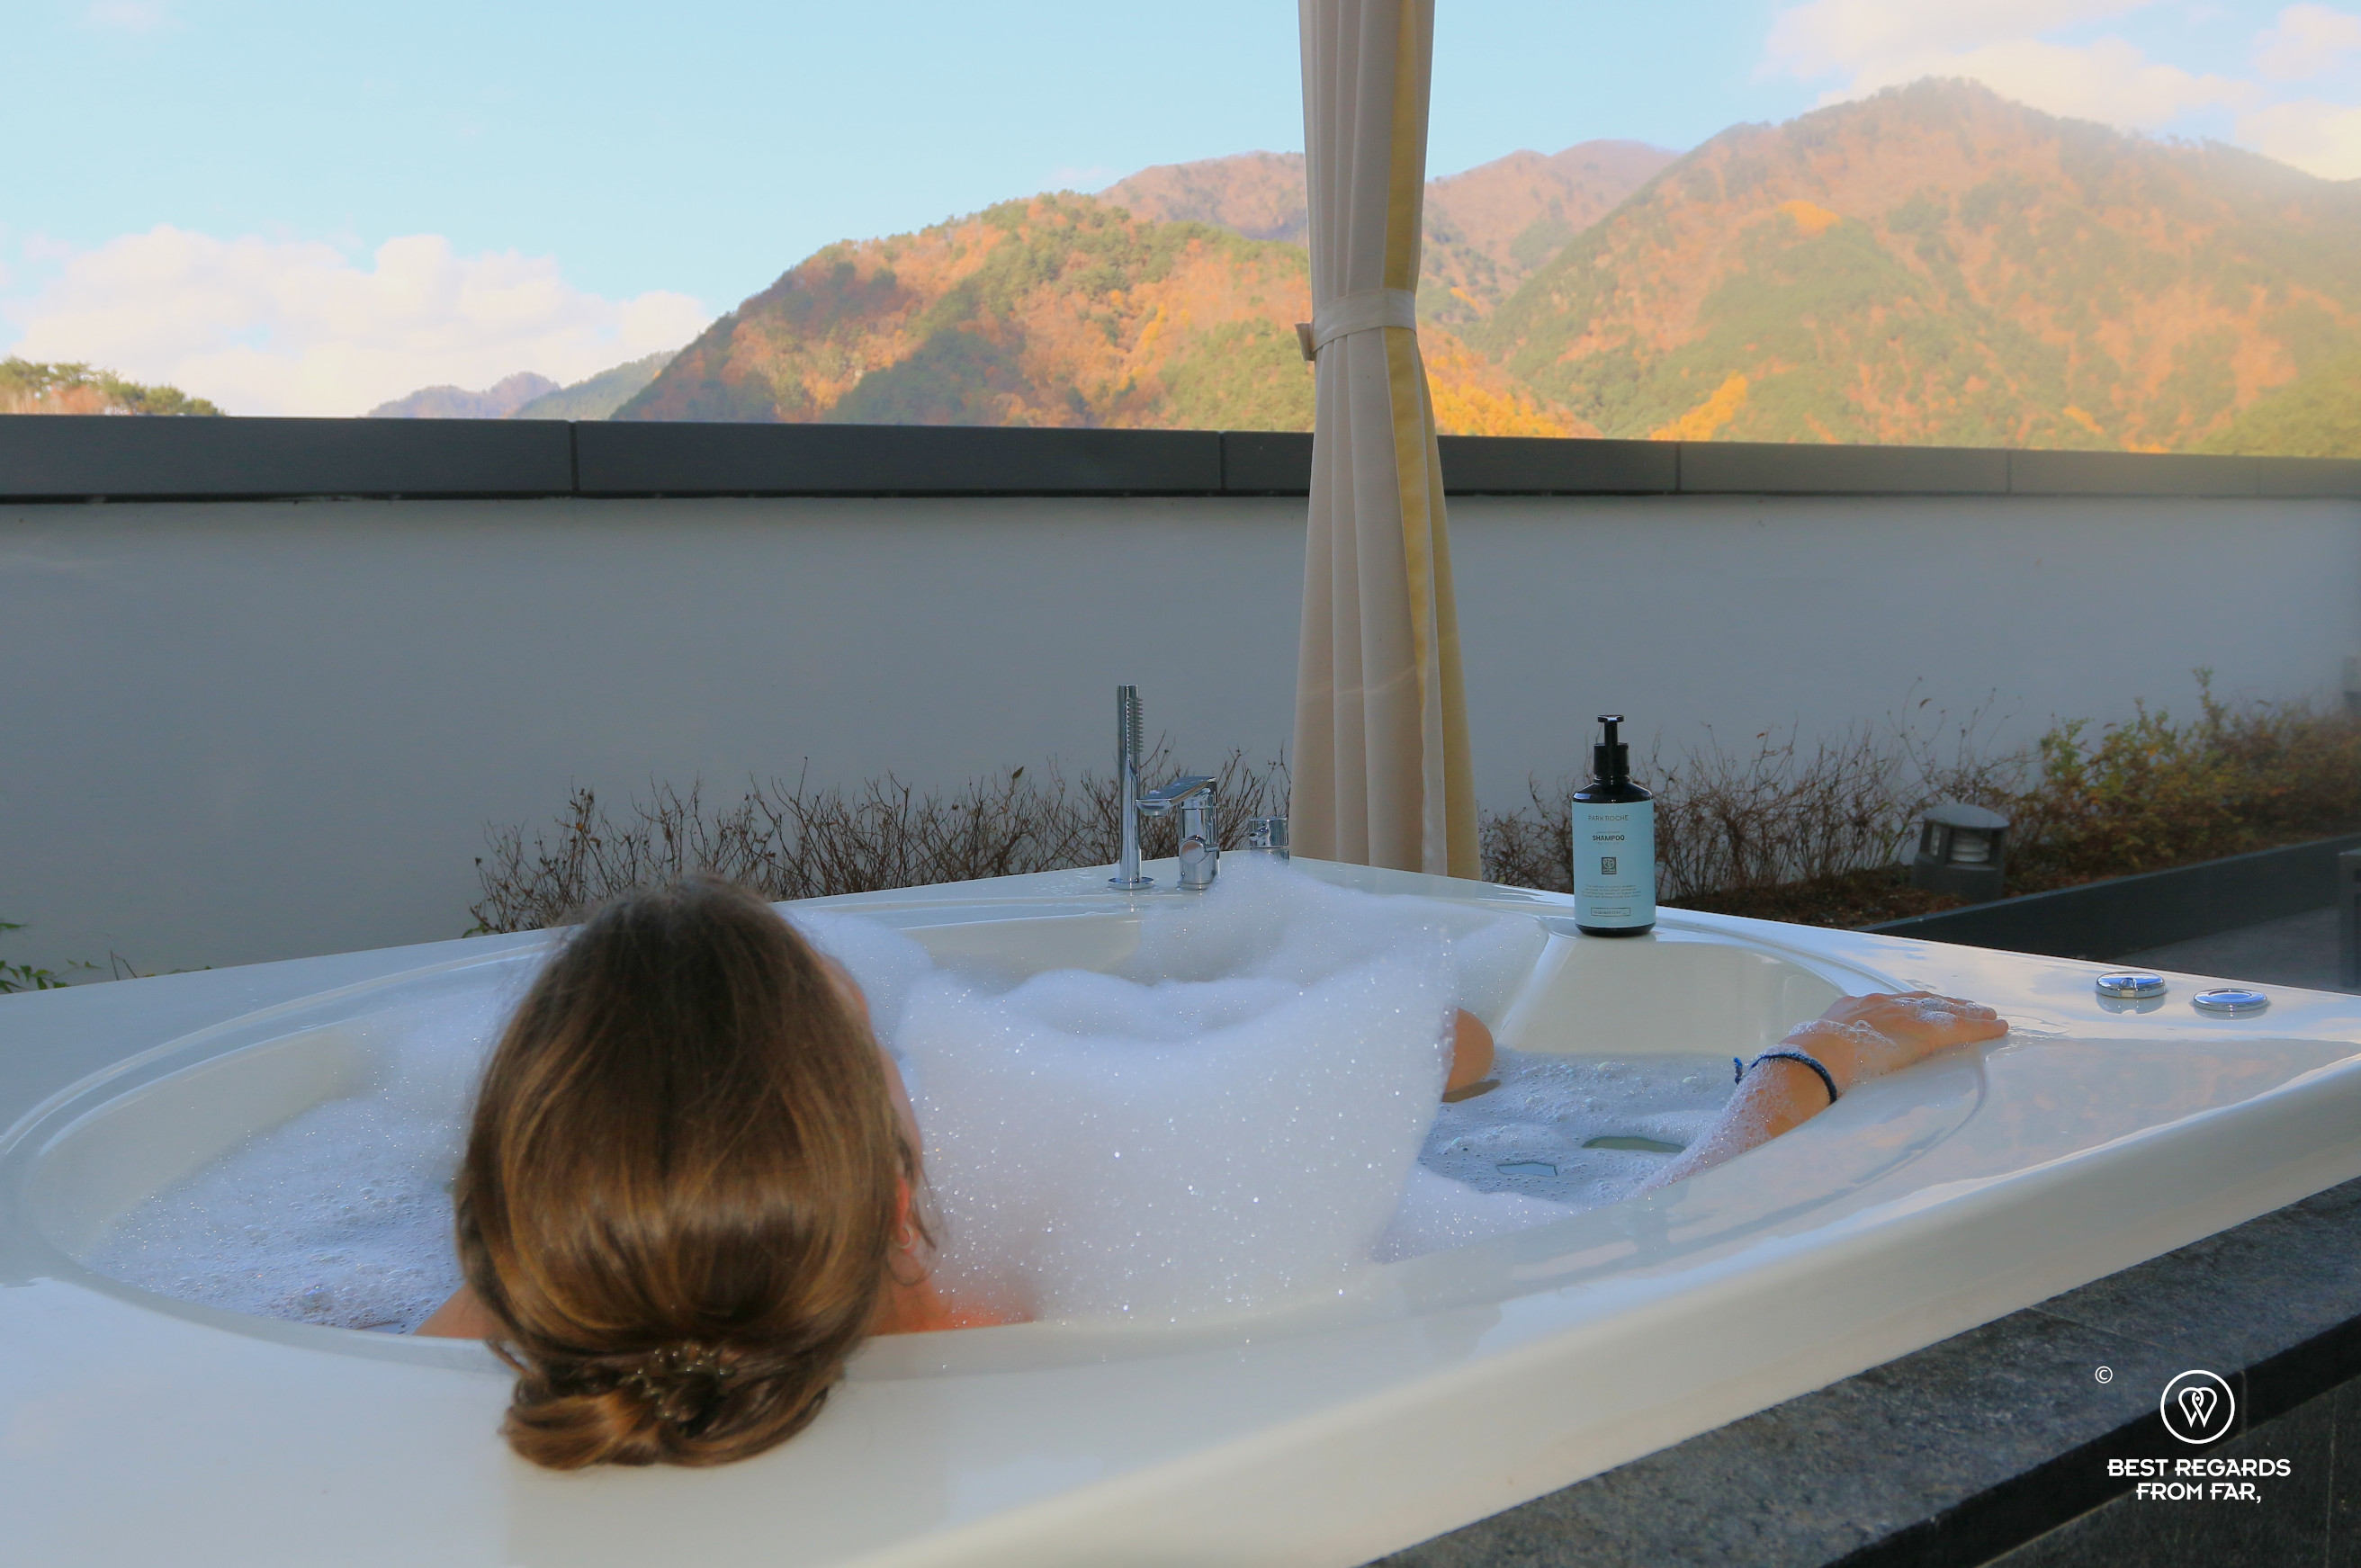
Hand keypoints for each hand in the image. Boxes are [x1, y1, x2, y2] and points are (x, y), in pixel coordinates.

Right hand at [1783, 991, 2005, 1091]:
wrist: (1815, 1060)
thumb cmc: (1809, 1065)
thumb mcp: (1820, 1053)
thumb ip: (1836, 1058)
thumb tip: (1838, 1079)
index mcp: (1853, 1009)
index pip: (1891, 1004)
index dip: (1912, 1006)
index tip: (1925, 1009)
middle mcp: (1881, 1005)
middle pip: (1923, 1000)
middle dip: (1946, 1003)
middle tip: (1968, 1007)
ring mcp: (1902, 1015)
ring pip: (1945, 1010)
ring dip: (1969, 1013)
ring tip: (1989, 1016)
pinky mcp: (1924, 1031)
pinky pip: (1960, 1026)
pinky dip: (1980, 1027)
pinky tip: (1997, 1028)